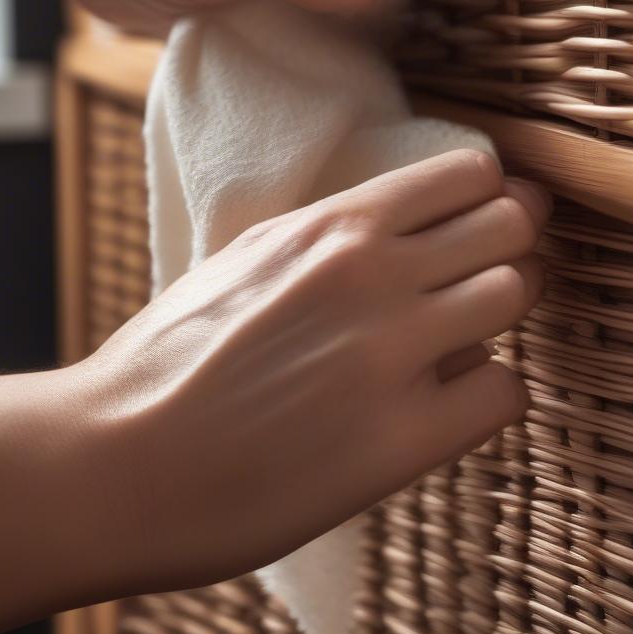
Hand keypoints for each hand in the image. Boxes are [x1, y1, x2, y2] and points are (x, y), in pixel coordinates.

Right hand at [73, 150, 549, 592]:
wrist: (115, 460)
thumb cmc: (172, 359)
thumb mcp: (252, 258)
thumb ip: (336, 237)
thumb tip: (410, 230)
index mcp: (334, 226)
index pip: (470, 173)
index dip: (488, 197)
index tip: (480, 223)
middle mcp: (373, 274)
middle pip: (513, 224)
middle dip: (510, 247)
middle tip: (486, 276)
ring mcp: (393, 354)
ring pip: (517, 294)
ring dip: (501, 317)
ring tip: (462, 339)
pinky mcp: (401, 442)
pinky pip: (505, 391)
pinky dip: (487, 393)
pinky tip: (446, 403)